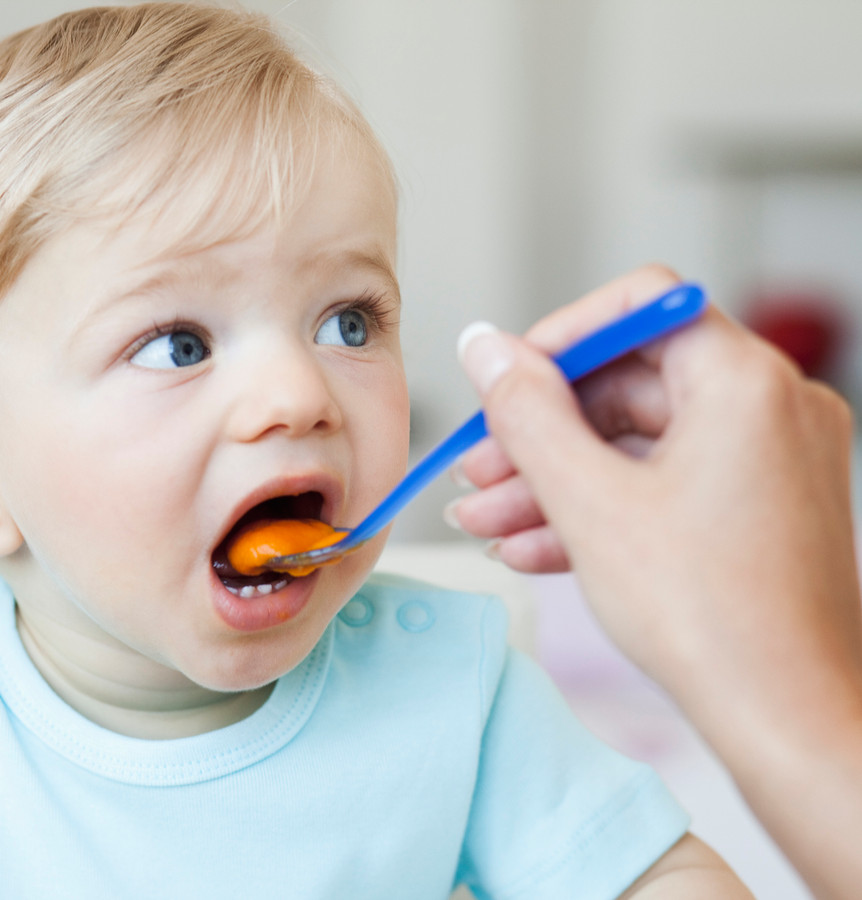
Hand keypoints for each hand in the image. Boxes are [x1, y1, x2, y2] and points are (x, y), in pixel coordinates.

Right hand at [450, 265, 861, 899]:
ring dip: (555, 481)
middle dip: (540, 433)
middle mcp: (771, 407)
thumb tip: (485, 345)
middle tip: (479, 471)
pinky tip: (534, 548)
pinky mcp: (758, 507)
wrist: (785, 717)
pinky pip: (664, 483)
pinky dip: (601, 508)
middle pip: (629, 384)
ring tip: (487, 524)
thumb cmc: (711, 616)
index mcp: (745, 382)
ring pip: (639, 442)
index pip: (638, 308)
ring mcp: (769, 459)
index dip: (557, 340)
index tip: (503, 385)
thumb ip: (526, 412)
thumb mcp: (589, 501)